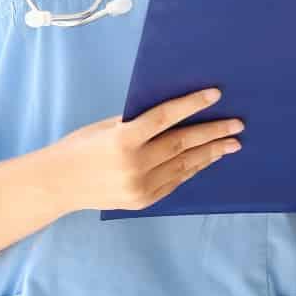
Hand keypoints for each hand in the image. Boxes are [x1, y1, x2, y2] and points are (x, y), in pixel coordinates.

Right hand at [44, 87, 242, 213]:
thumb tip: (172, 115)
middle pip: (182, 144)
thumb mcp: (105, 127)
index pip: (165, 117)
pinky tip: (205, 160)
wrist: (59, 183)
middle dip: (213, 133)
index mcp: (123, 139)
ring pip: (184, 166)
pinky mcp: (144, 201)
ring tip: (231, 144)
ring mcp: (141, 186)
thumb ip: (136, 123)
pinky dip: (192, 169)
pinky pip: (175, 182)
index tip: (215, 94)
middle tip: (237, 125)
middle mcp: (135, 165)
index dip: (191, 105)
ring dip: (210, 153)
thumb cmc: (79, 147)